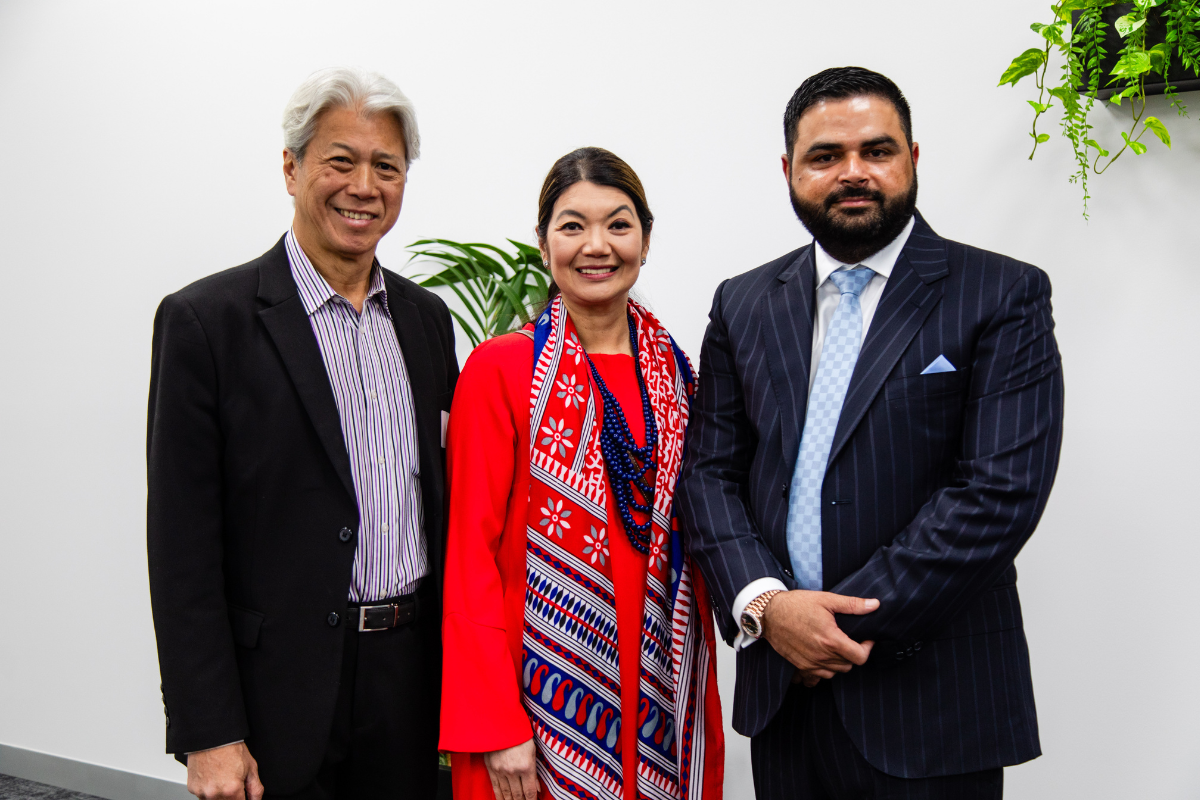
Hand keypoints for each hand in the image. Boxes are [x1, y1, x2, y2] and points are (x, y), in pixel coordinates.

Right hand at [186, 742, 262, 799]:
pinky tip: (212, 776)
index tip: (242, 793)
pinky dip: (208, 789)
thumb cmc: (231, 748)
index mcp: (231, 790)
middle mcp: (215, 793)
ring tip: (222, 778)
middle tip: (232, 781)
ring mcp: (202, 792)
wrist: (212, 737)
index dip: (242, 798)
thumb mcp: (251, 767)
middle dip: (231, 796)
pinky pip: (202, 795)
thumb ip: (255, 789)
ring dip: (218, 794)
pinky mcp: (193, 788)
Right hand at [484, 738, 538, 799]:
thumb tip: (537, 788)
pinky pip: (495, 787)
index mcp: (526, 766)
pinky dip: (499, 796)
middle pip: (518, 794)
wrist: (501, 724)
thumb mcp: (532, 751)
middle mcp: (513, 771)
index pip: (529, 791)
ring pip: (507, 792)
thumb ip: (535, 772)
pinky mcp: (491, 768)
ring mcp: (501, 771)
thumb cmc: (520, 735)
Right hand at [762, 590, 877, 686]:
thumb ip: (852, 604)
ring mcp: (809, 663)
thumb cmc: (796, 604)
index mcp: (831, 640)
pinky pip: (817, 678)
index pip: (860, 657)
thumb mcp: (826, 599)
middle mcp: (821, 655)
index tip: (865, 639)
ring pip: (835, 673)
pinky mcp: (799, 666)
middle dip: (853, 653)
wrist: (768, 613)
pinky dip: (823, 672)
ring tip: (835, 647)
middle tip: (848, 639)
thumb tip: (874, 605)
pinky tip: (821, 658)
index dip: (867, 648)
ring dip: (839, 662)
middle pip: (849, 665)